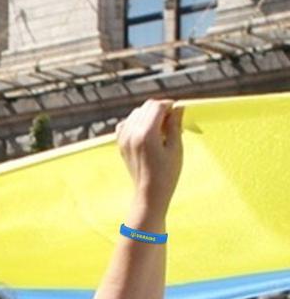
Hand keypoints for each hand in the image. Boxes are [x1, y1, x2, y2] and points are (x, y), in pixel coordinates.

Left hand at [116, 100, 183, 221]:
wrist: (149, 193)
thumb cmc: (166, 173)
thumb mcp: (176, 147)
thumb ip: (175, 125)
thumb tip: (178, 107)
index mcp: (146, 134)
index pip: (157, 106)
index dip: (170, 106)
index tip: (178, 113)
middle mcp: (131, 134)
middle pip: (146, 107)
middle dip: (160, 109)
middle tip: (171, 123)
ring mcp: (123, 140)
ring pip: (136, 113)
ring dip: (149, 115)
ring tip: (160, 129)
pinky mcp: (121, 145)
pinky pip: (126, 124)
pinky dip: (136, 123)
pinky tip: (146, 132)